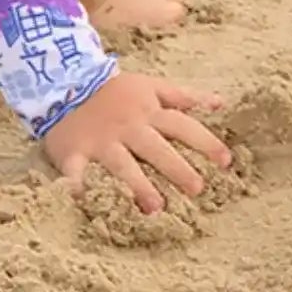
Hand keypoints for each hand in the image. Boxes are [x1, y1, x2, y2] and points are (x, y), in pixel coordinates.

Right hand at [43, 71, 229, 214]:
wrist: (65, 82)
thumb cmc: (115, 91)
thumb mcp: (150, 86)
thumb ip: (183, 97)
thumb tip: (220, 103)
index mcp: (147, 111)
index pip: (181, 125)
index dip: (204, 141)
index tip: (226, 161)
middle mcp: (128, 127)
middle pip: (155, 147)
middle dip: (176, 168)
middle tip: (197, 188)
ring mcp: (101, 141)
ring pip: (122, 163)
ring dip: (138, 185)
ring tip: (156, 208)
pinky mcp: (75, 152)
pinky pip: (75, 171)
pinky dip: (76, 185)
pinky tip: (81, 200)